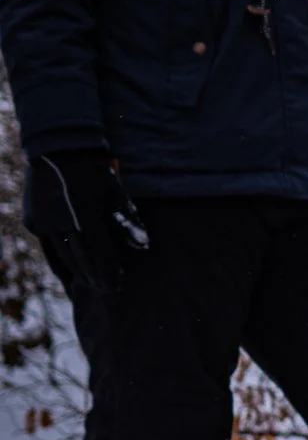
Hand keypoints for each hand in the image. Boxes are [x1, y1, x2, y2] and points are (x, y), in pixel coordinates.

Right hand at [25, 148, 146, 291]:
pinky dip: (60, 261)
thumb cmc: (93, 170)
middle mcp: (62, 224)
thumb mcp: (116, 191)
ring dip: (78, 272)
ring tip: (91, 283)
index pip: (101, 255)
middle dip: (96, 278)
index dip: (110, 273)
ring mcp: (44, 224)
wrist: (56, 149)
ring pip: (64, 257)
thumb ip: (128, 220)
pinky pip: (49, 248)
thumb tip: (143, 245)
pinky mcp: (33, 222)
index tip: (118, 287)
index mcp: (86, 217)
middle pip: (82, 261)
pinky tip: (69, 273)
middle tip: (108, 290)